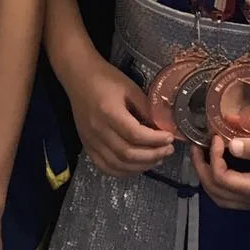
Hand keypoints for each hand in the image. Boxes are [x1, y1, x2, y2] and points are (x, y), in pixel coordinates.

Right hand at [67, 54, 175, 176]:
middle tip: (168, 150)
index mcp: (109, 112)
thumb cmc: (106, 79)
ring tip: (157, 159)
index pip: (136, 135)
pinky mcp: (87, 146)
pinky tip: (136, 166)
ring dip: (140, 166)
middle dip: (153, 155)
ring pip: (117, 164)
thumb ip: (146, 108)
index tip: (170, 137)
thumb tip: (163, 126)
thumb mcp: (130, 88)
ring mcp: (91, 141)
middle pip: (127, 153)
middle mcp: (98, 130)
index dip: (156, 140)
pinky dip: (122, 171)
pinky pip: (105, 166)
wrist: (79, 77)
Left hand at [190, 135, 249, 210]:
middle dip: (202, 170)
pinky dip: (221, 183)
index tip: (217, 137)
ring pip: (222, 198)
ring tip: (206, 156)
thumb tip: (229, 146)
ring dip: (210, 179)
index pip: (221, 178)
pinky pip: (232, 196)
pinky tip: (224, 164)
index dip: (213, 157)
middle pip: (216, 193)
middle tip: (198, 147)